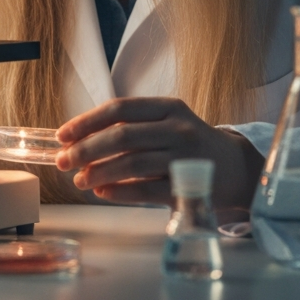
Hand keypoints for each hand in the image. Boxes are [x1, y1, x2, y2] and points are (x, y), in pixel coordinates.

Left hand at [55, 97, 263, 213]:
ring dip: (99, 173)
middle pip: (122, 137)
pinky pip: (146, 190)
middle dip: (86, 150)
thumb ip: (132, 128)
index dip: (87, 121)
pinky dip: (119, 192)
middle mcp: (178, 128)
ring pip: (132, 164)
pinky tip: (101, 192)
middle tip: (64, 161)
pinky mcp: (188, 187)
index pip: (119, 109)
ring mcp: (185, 158)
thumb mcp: (167, 123)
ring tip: (80, 180)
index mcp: (168, 107)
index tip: (63, 135)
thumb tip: (80, 141)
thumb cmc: (190, 145)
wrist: (236, 169)